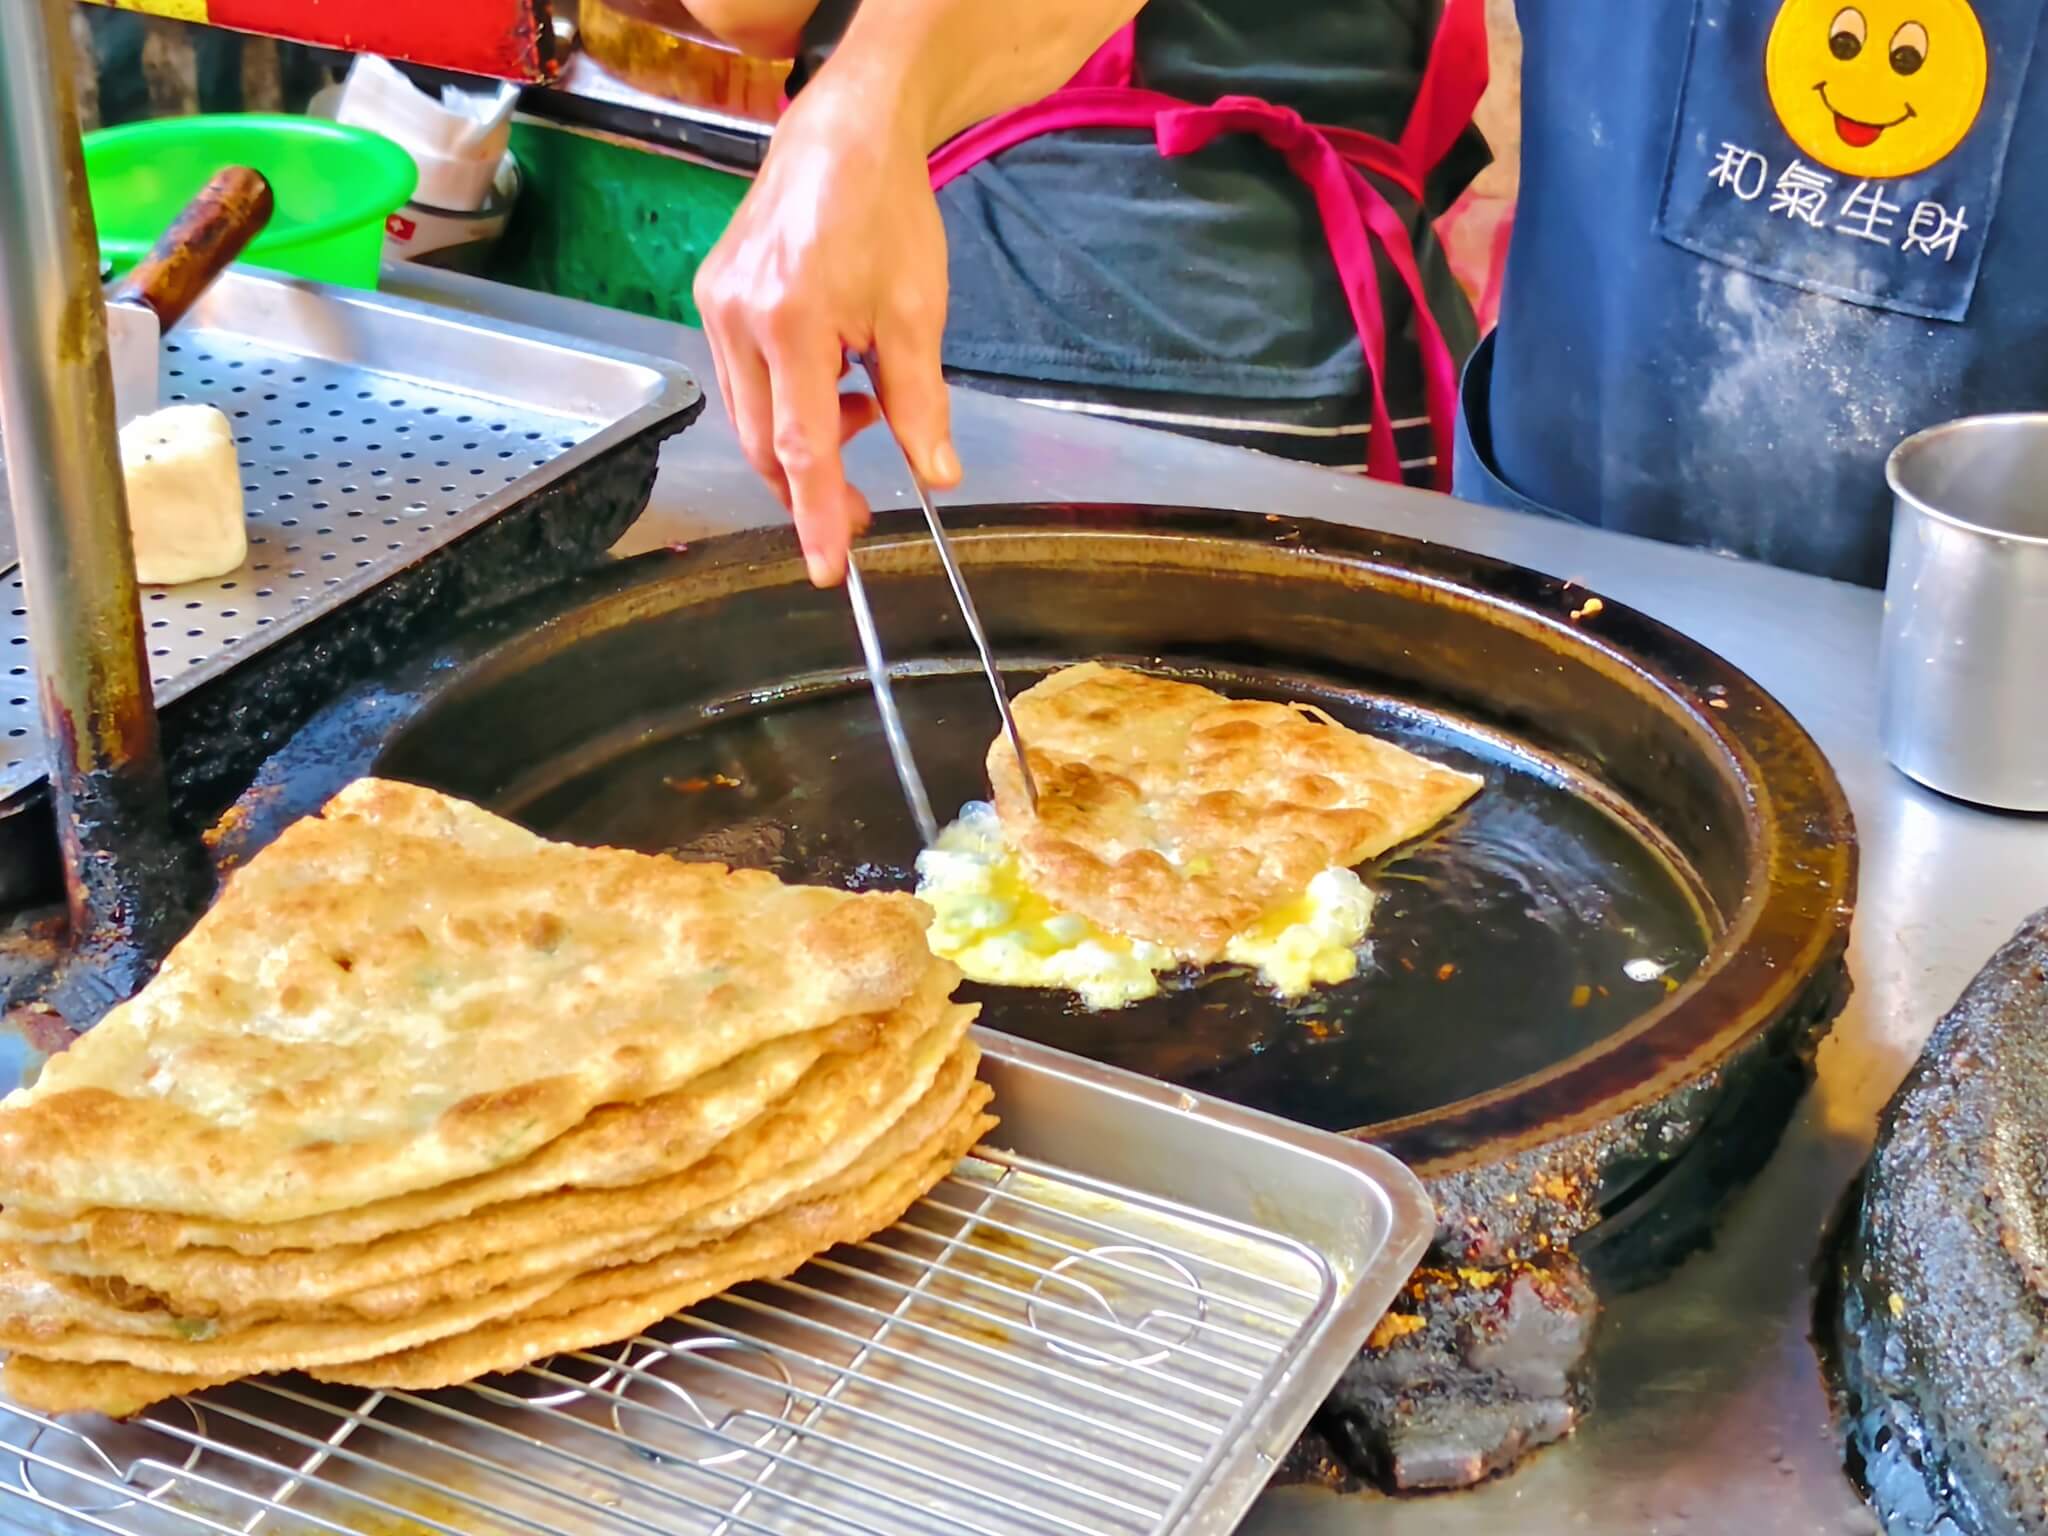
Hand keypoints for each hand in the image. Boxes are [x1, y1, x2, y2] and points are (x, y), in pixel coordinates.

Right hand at [694, 75, 960, 586]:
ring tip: (864, 416)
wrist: (845, 131)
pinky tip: (832, 382)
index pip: (802, 446)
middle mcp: (738, 317)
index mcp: (792, 321)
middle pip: (765, 441)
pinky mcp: (713, 295)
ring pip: (749, 415)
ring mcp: (716, 305)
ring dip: (802, 440)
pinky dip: (787, 401)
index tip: (826, 570)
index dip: (815, 515)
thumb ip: (921, 402)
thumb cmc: (886, 210)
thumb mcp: (917, 313)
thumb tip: (938, 476)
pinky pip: (744, 378)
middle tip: (862, 511)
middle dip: (810, 487)